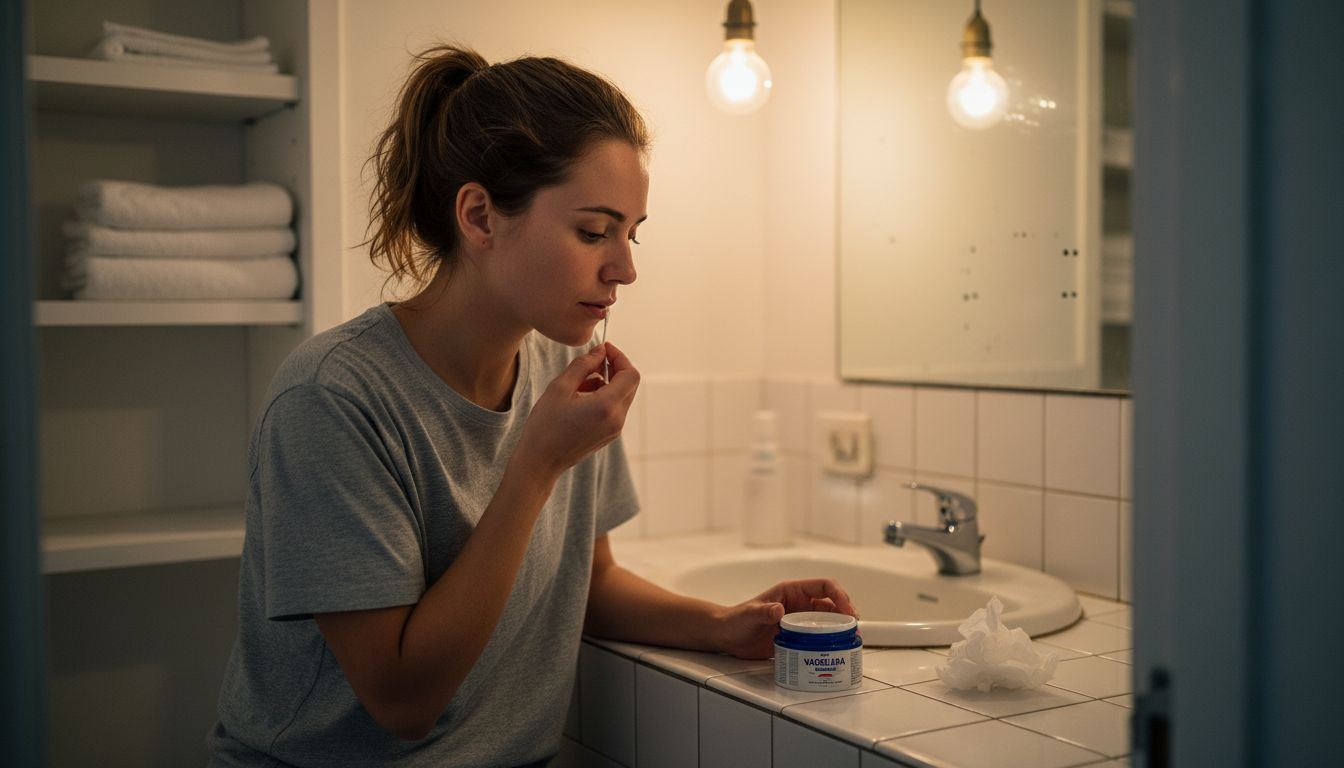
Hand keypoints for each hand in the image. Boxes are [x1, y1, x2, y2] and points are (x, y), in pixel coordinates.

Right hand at [514, 342, 639, 479]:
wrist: (540, 462)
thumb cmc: (545, 426)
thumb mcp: (560, 388)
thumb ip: (583, 365)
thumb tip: (600, 350)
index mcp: (606, 407)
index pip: (630, 374)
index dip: (620, 357)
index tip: (604, 348)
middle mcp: (617, 419)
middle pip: (629, 384)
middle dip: (614, 368)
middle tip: (592, 361)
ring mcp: (615, 429)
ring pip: (622, 395)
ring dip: (607, 382)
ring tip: (581, 381)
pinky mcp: (609, 435)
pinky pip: (615, 408)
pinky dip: (604, 396)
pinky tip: (581, 396)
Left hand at [712, 579, 858, 659]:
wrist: (727, 637)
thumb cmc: (735, 620)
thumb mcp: (748, 615)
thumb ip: (763, 612)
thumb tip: (779, 610)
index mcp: (792, 591)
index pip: (823, 585)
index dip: (839, 594)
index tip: (848, 609)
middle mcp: (799, 604)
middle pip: (831, 604)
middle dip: (846, 613)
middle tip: (855, 629)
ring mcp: (799, 620)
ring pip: (828, 620)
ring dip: (841, 628)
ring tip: (852, 640)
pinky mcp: (798, 636)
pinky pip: (819, 636)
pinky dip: (830, 641)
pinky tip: (836, 649)